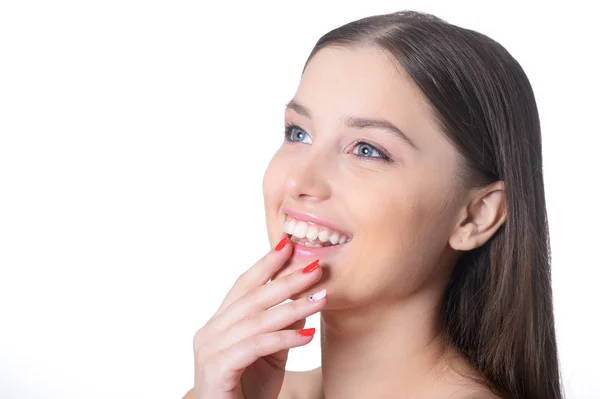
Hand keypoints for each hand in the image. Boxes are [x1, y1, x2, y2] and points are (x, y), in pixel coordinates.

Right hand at [192, 235, 326, 398]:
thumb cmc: (246, 391)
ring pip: (256, 320)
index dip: (266, 264)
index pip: (244, 286)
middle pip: (252, 298)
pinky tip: (307, 336)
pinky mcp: (217, 369)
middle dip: (286, 280)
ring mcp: (209, 350)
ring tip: (321, 298)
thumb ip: (282, 328)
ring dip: (293, 307)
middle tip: (315, 267)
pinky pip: (255, 346)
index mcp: (218, 324)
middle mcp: (209, 332)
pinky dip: (283, 338)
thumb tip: (303, 301)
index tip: (288, 244)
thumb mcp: (271, 355)